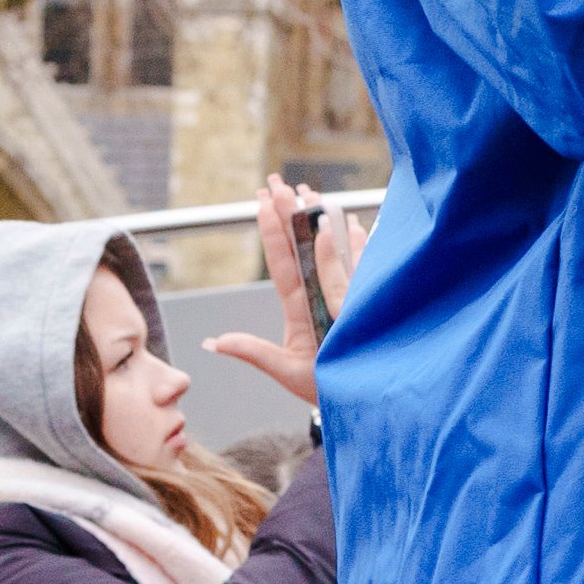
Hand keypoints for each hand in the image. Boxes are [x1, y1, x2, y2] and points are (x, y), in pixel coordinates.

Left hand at [214, 174, 353, 404]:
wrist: (364, 403)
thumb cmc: (326, 388)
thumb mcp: (286, 371)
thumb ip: (254, 352)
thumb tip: (213, 342)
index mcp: (300, 308)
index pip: (282, 262)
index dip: (272, 231)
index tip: (260, 201)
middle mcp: (322, 295)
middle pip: (304, 247)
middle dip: (290, 213)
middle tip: (279, 180)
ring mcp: (347, 295)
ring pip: (334, 250)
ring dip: (325, 221)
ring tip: (314, 192)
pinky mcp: (370, 302)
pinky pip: (368, 267)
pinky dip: (365, 245)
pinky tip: (361, 224)